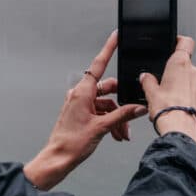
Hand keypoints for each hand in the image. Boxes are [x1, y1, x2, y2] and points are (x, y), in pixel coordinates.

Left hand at [24, 30, 148, 189]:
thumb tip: (138, 108)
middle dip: (121, 104)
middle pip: (107, 89)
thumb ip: (122, 115)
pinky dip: (110, 122)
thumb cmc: (72, 143)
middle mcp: (80, 95)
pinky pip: (100, 112)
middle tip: (131, 115)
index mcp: (82, 92)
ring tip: (123, 134)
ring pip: (106, 104)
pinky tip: (117, 135)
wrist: (58, 159)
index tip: (116, 36)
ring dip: (117, 117)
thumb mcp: (102, 127)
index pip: (99, 64)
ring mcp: (80, 104)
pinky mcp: (81, 114)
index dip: (109, 49)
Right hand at [139, 35, 195, 151]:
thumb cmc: (167, 112)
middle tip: (166, 85)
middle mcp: (195, 72)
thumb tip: (145, 77)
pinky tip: (182, 109)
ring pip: (193, 82)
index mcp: (180, 64)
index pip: (185, 42)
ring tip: (174, 101)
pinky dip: (192, 100)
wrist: (181, 132)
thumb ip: (147, 81)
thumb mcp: (150, 94)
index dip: (179, 40)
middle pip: (186, 65)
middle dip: (177, 73)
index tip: (174, 43)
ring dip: (186, 88)